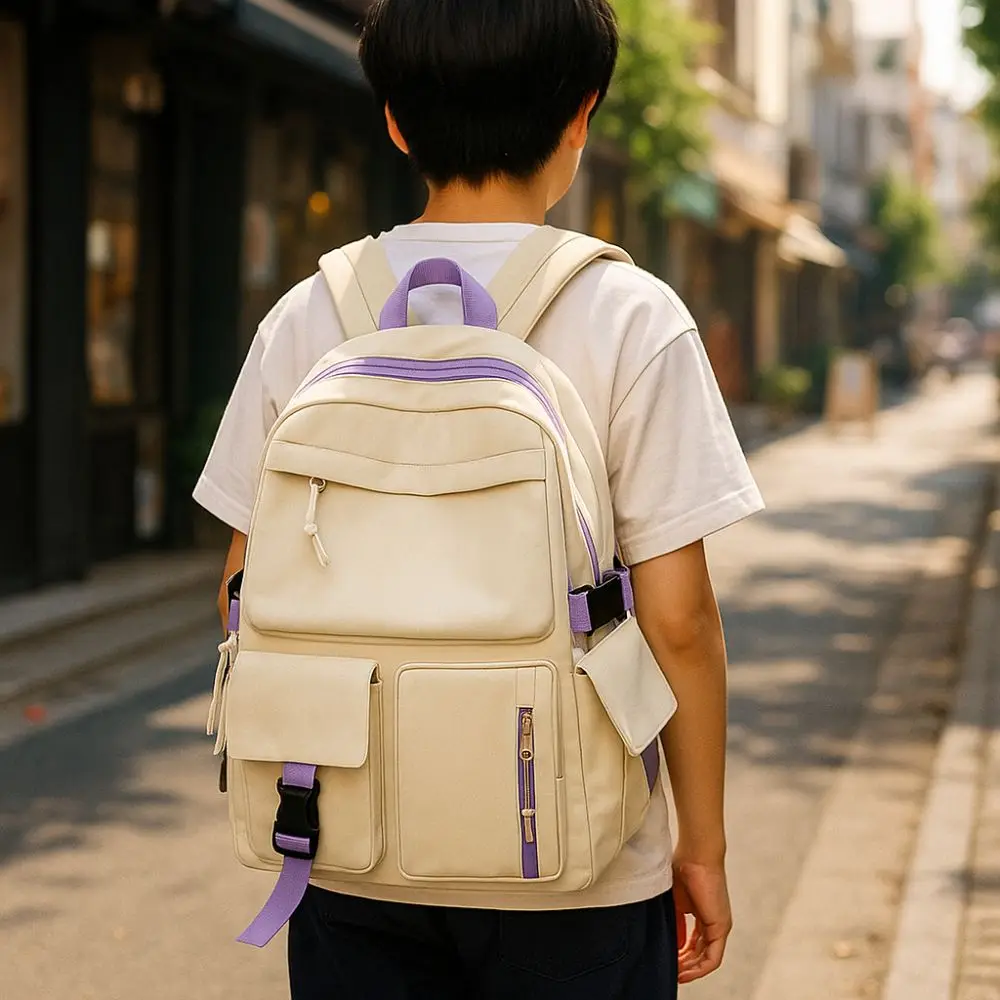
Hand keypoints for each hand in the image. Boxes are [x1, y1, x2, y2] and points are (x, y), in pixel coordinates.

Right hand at [672, 854, 731, 983]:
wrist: (696, 854)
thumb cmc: (683, 867)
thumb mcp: (675, 900)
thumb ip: (676, 922)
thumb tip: (675, 943)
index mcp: (703, 913)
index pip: (694, 942)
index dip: (681, 954)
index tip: (668, 959)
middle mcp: (714, 921)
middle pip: (700, 953)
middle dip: (685, 965)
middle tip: (670, 971)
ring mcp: (719, 925)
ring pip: (706, 958)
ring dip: (691, 969)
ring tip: (675, 975)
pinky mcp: (721, 927)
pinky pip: (713, 958)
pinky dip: (699, 968)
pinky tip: (685, 972)